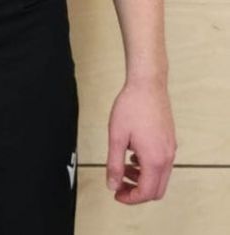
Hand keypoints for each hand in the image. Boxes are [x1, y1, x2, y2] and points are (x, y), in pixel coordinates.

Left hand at [106, 78, 176, 203]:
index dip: (129, 198)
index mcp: (154, 159)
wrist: (147, 83)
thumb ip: (114, 164)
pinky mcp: (169, 140)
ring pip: (160, 177)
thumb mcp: (116, 136)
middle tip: (119, 184)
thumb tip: (112, 184)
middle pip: (156, 190)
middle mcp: (167, 157)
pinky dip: (148, 167)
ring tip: (123, 168)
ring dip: (142, 179)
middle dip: (137, 192)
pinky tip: (133, 155)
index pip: (145, 192)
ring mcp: (170, 148)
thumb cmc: (132, 105)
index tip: (116, 193)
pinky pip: (162, 164)